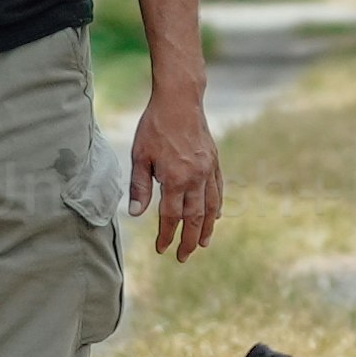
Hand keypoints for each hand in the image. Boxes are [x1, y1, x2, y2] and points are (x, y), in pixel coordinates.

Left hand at [128, 81, 220, 261]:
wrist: (180, 99)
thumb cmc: (155, 125)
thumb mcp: (140, 155)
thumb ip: (139, 186)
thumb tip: (136, 214)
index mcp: (175, 178)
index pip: (171, 217)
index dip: (166, 236)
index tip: (162, 250)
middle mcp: (195, 178)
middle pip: (194, 218)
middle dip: (188, 240)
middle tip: (183, 256)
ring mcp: (208, 170)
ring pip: (211, 207)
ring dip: (207, 228)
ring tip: (202, 244)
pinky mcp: (214, 161)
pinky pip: (218, 190)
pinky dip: (217, 206)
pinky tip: (216, 216)